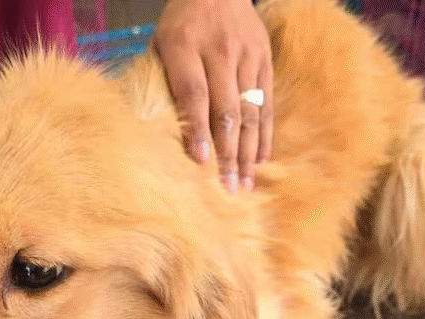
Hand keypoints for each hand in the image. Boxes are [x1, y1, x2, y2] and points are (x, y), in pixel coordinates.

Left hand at [154, 0, 273, 191]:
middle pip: (226, 109)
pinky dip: (264, 133)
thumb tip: (158, 135)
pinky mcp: (265, 58)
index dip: (198, 129)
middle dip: (228, 153)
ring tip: (245, 183)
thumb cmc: (179, 24)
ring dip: (248, 151)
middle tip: (227, 188)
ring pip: (250, 110)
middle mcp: (219, 51)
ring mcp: (247, 54)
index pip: (194, 94)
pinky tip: (260, 159)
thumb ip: (163, 84)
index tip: (201, 162)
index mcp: (184, 47)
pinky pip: (266, 101)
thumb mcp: (160, 45)